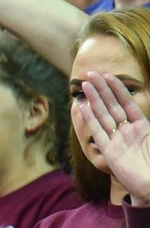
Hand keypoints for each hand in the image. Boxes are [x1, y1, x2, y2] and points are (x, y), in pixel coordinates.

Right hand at [82, 70, 149, 203]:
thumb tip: (145, 116)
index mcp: (142, 128)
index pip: (127, 104)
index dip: (118, 90)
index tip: (109, 76)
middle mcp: (127, 132)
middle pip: (112, 106)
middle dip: (102, 90)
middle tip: (91, 74)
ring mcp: (117, 141)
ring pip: (104, 116)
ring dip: (94, 100)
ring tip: (85, 86)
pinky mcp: (109, 152)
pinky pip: (98, 133)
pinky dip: (90, 120)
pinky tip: (83, 108)